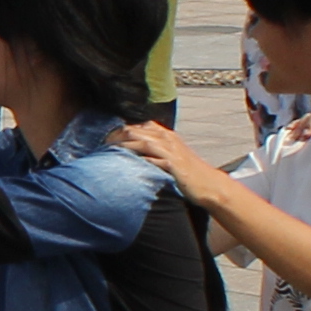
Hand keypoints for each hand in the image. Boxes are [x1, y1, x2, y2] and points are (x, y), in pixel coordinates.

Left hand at [110, 119, 225, 207]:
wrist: (208, 184)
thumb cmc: (187, 171)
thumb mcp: (171, 154)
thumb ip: (154, 148)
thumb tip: (132, 150)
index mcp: (165, 134)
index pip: (137, 126)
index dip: (119, 132)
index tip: (106, 141)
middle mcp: (167, 138)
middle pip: (134, 130)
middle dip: (115, 137)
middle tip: (102, 146)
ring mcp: (170, 150)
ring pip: (141, 141)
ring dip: (123, 145)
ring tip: (108, 151)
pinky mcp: (172, 164)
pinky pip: (152, 158)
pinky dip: (138, 159)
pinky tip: (126, 164)